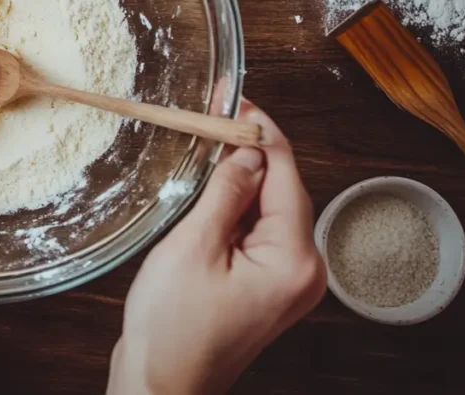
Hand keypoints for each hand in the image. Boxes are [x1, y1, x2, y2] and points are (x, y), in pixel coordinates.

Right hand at [108, 101, 325, 394]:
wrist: (161, 383)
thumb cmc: (172, 326)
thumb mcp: (193, 246)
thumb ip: (225, 192)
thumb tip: (247, 149)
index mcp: (293, 259)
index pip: (285, 174)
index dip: (260, 129)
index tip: (236, 97)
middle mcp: (303, 270)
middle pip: (281, 189)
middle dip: (249, 149)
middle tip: (214, 112)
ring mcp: (287, 281)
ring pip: (268, 209)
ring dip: (239, 178)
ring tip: (207, 142)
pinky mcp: (266, 286)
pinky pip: (257, 233)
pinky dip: (236, 208)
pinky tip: (211, 189)